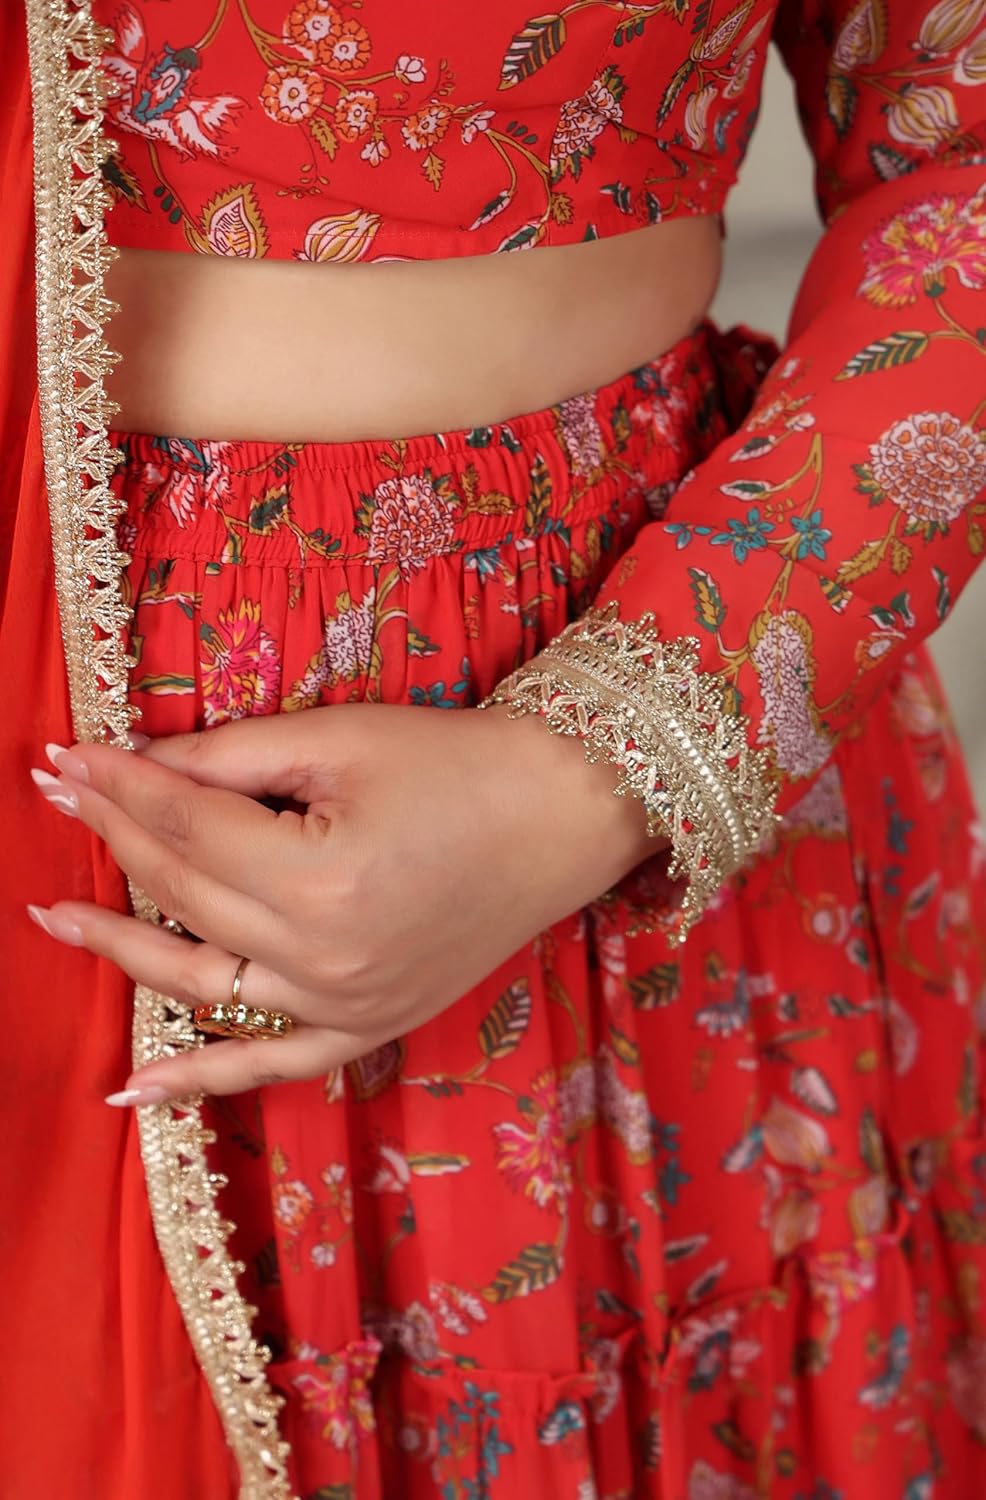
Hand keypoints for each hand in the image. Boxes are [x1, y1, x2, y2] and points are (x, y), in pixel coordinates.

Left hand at [29, 704, 660, 1100]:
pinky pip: (270, 1066)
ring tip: (53, 920)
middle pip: (185, 895)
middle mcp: (321, 959)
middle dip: (115, 835)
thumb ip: (229, 756)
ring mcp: (344, 1007)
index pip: (186, 828)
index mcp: (316, 879)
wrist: (561, 814)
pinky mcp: (367, 1027)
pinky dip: (201, 1077)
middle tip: (59, 792)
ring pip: (202, 983)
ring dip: (122, 950)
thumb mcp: (341, 739)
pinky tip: (131, 1092)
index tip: (65, 757)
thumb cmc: (459, 764)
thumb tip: (138, 763)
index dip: (120, 786)